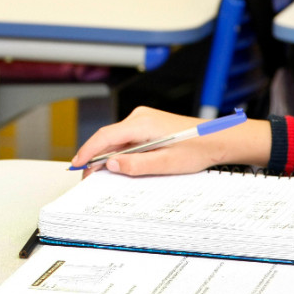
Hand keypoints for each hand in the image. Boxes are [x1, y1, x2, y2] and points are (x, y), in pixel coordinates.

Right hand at [70, 106, 270, 177]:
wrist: (217, 138)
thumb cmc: (197, 149)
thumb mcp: (166, 163)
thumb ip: (136, 165)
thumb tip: (111, 165)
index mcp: (142, 123)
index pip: (105, 136)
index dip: (88, 151)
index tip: (77, 164)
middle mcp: (139, 116)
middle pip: (108, 137)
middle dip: (95, 157)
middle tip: (86, 176)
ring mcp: (142, 118)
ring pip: (116, 138)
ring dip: (107, 155)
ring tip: (99, 174)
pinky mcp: (146, 123)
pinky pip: (125, 137)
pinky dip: (118, 150)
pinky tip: (117, 164)